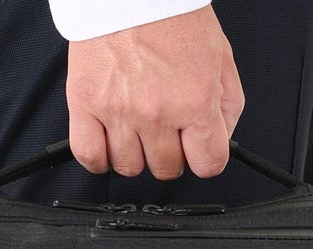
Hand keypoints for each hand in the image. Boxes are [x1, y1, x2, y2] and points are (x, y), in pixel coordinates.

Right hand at [66, 6, 245, 179]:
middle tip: (165, 128)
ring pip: (129, 167)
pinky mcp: (85, 103)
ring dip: (135, 153)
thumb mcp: (220, 55)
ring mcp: (118, 111)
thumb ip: (227, 104)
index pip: (208, 164)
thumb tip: (220, 138)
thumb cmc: (173, 14)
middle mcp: (157, 111)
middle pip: (166, 169)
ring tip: (136, 125)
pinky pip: (90, 156)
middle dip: (169, 153)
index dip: (204, 157)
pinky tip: (108, 140)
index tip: (197, 148)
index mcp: (195, 99)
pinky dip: (99, 157)